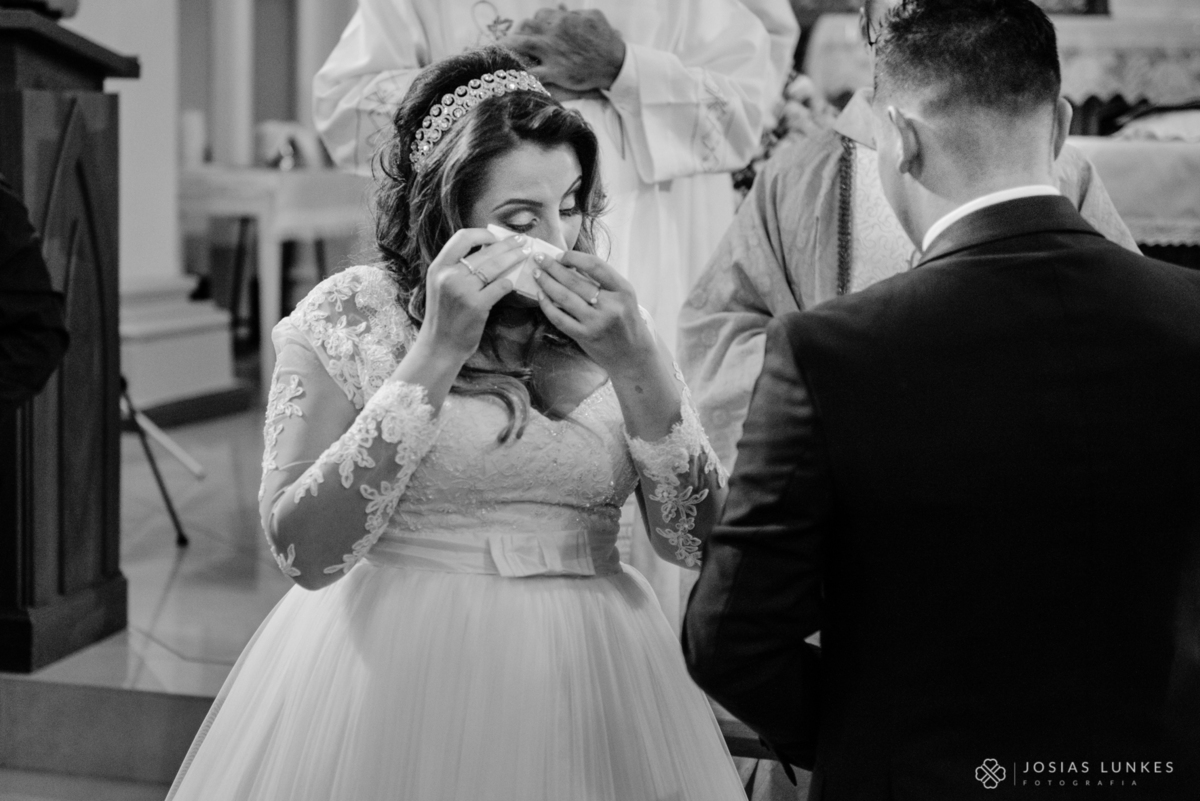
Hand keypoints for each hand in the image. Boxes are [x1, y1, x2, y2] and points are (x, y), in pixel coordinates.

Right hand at [417, 230, 530, 362]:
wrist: (440, 345)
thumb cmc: (445, 315)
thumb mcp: (441, 285)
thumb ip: (456, 268)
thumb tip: (486, 248)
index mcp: (439, 267)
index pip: (462, 238)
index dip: (482, 233)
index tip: (497, 236)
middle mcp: (449, 275)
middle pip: (485, 251)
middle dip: (507, 245)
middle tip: (522, 241)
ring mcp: (463, 290)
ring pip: (495, 266)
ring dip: (514, 258)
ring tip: (524, 255)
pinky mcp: (477, 306)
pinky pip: (500, 286)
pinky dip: (510, 282)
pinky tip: (514, 281)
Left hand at [506, 7, 625, 92]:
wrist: (616, 64)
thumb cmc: (607, 41)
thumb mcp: (594, 18)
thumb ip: (575, 13)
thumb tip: (562, 8)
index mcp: (563, 19)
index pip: (540, 15)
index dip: (536, 23)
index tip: (535, 31)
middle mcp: (554, 33)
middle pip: (525, 25)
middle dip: (517, 31)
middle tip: (512, 40)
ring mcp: (552, 53)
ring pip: (521, 44)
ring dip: (506, 47)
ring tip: (496, 52)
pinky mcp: (555, 72)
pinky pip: (532, 73)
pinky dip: (519, 75)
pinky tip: (509, 78)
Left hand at [531, 250, 655, 376]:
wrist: (633, 356)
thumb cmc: (626, 322)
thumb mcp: (622, 298)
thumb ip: (600, 281)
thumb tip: (570, 263)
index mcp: (623, 290)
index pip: (595, 266)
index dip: (574, 257)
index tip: (560, 255)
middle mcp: (611, 305)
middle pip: (575, 281)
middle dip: (553, 267)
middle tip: (539, 258)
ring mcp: (597, 322)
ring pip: (565, 298)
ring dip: (547, 283)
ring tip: (536, 273)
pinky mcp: (585, 336)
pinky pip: (560, 318)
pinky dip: (547, 305)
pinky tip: (540, 295)